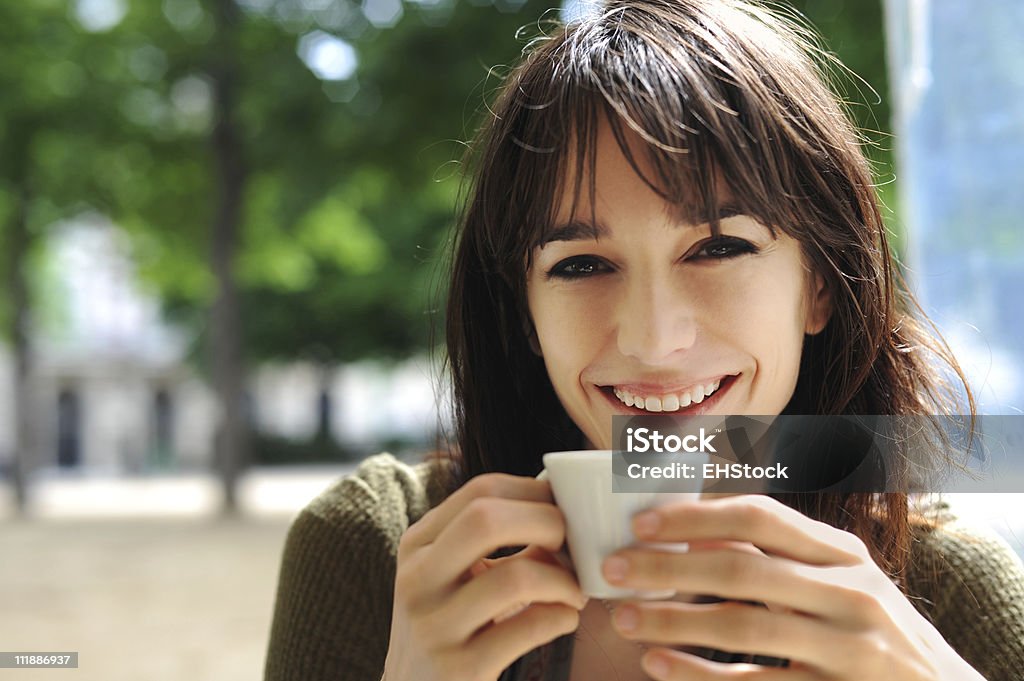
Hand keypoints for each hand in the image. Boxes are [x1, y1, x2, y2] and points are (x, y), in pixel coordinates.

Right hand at [381, 474, 586, 680]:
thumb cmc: (449, 624)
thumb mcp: (450, 574)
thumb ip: (490, 538)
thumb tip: (559, 502)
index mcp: (417, 544)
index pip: (480, 490)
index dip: (534, 491)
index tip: (562, 507)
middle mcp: (418, 579)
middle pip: (487, 519)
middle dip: (546, 522)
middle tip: (570, 544)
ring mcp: (435, 626)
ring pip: (515, 577)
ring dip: (563, 580)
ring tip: (574, 591)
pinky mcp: (460, 669)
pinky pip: (530, 628)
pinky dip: (562, 617)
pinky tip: (564, 618)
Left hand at [600, 494, 985, 679]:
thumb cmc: (871, 631)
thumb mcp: (838, 580)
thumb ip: (780, 554)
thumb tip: (694, 529)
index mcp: (841, 553)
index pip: (759, 517)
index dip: (694, 516)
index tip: (639, 522)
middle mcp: (849, 592)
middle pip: (740, 570)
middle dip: (666, 567)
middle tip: (612, 568)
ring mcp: (848, 648)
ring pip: (742, 628)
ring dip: (672, 622)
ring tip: (623, 619)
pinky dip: (700, 675)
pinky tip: (657, 666)